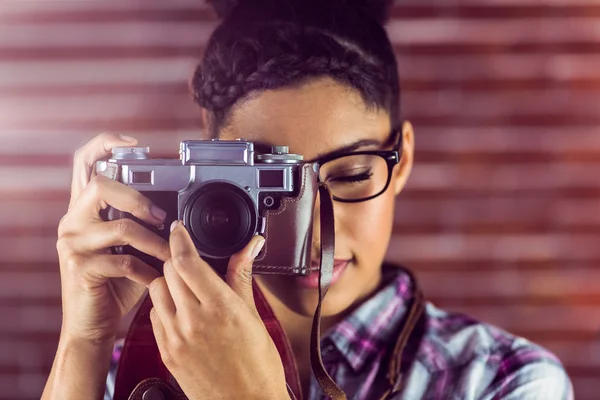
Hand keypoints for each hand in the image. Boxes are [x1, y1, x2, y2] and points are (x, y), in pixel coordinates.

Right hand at [57, 133, 170, 341]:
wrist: (94, 324)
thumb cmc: (116, 283)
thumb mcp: (129, 247)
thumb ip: (141, 224)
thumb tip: (176, 211)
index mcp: (84, 209)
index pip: (84, 163)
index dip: (105, 144)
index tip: (134, 143)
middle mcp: (72, 220)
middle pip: (100, 185)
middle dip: (138, 198)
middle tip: (161, 217)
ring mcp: (72, 243)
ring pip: (120, 227)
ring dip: (155, 243)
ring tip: (171, 255)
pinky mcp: (79, 267)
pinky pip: (123, 261)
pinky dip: (147, 269)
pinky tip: (156, 277)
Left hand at [148, 221, 288, 399]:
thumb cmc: (257, 366)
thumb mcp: (253, 315)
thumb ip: (242, 276)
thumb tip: (251, 245)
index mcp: (219, 307)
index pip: (186, 260)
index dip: (179, 238)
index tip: (179, 228)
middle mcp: (193, 320)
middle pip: (168, 271)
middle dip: (177, 259)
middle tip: (190, 260)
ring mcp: (176, 338)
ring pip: (156, 290)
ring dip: (167, 281)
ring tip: (186, 286)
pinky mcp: (166, 352)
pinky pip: (154, 315)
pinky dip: (164, 305)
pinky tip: (181, 310)